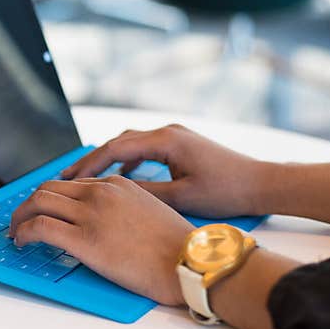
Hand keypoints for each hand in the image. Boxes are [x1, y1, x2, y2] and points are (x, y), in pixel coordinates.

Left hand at [10, 176, 192, 304]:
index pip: (71, 184)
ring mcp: (91, 214)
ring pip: (38, 203)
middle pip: (48, 189)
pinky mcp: (84, 239)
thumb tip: (103, 222)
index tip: (44, 209)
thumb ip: (122, 208)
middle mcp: (100, 193)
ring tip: (17, 232)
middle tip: (22, 219)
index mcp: (117, 184)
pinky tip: (22, 241)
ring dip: (21, 216)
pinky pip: (39, 227)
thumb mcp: (149, 211)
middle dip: (29, 204)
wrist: (190, 262)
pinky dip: (23, 232)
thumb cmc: (177, 247)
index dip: (52, 198)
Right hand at [61, 124, 266, 216]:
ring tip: (86, 178)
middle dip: (92, 160)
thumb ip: (145, 192)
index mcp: (166, 140)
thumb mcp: (181, 196)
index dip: (89, 164)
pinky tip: (119, 176)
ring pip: (130, 144)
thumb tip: (112, 192)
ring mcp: (174, 136)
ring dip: (108, 160)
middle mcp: (168, 132)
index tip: (69, 179)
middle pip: (118, 142)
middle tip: (67, 177)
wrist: (262, 183)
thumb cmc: (227, 190)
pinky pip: (144, 149)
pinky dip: (127, 161)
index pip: (116, 148)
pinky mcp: (180, 145)